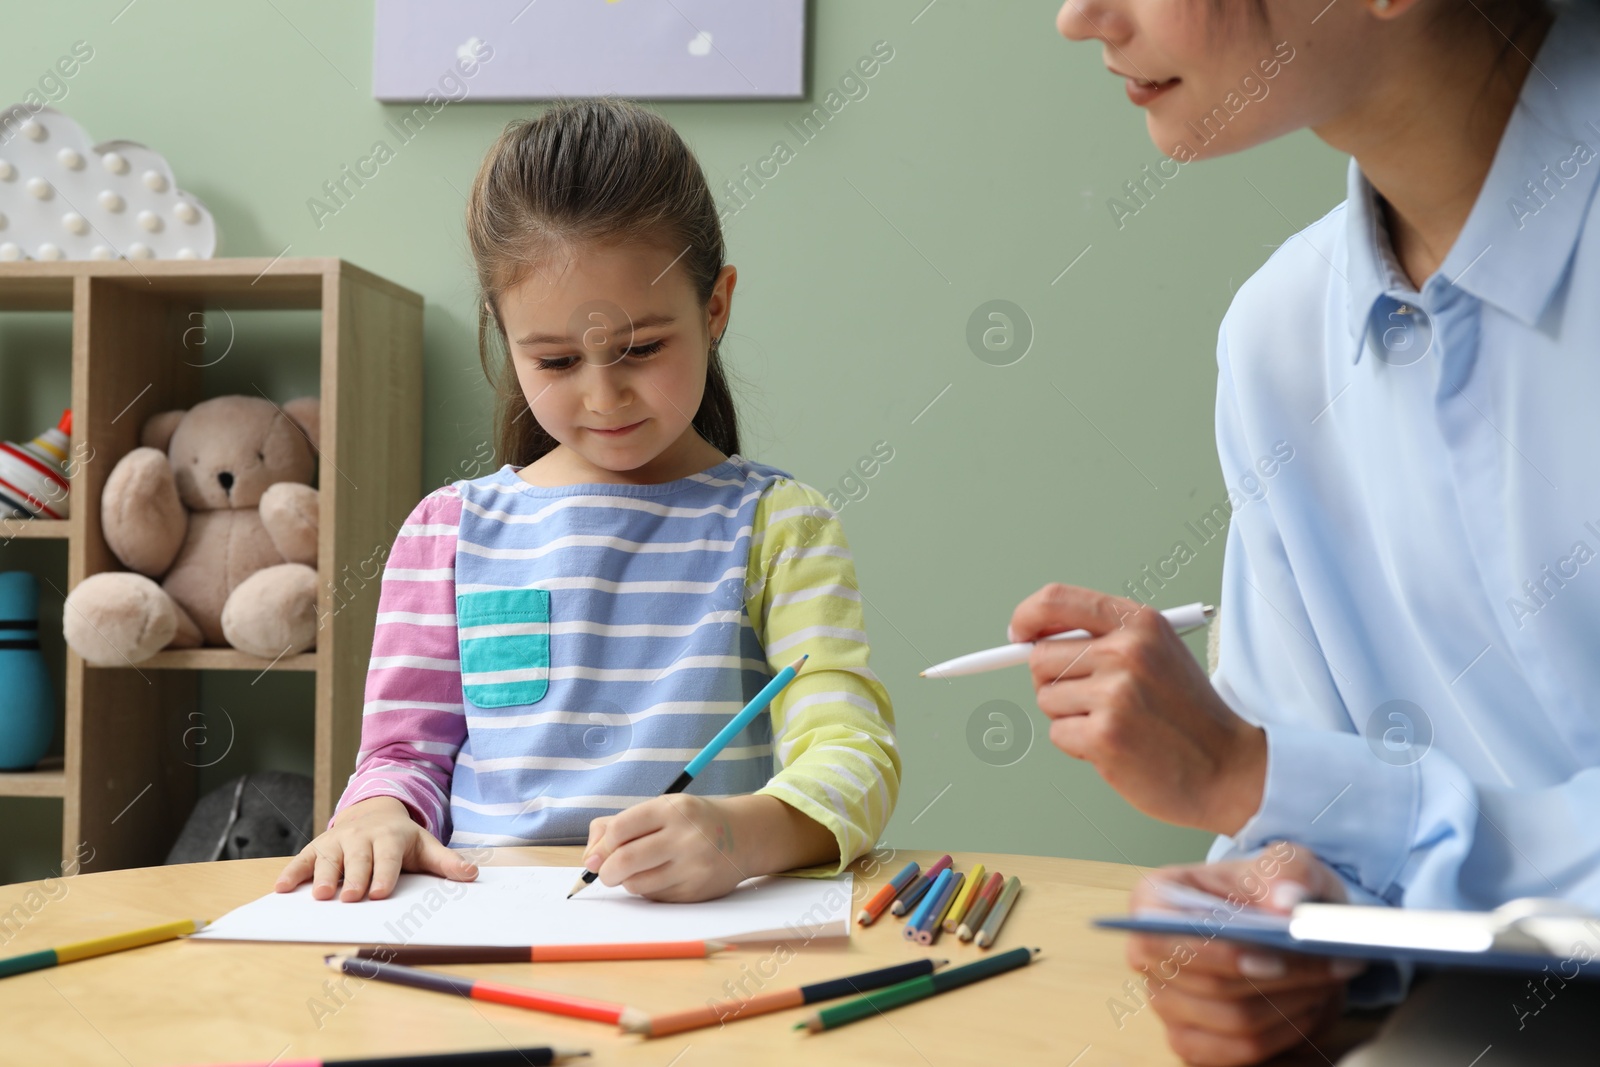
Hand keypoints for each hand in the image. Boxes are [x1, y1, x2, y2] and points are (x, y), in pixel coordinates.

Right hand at [273, 795, 477, 900]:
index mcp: (389, 837)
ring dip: (321, 876)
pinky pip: (302, 859)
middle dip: (353, 878)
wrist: (374, 813)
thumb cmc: (402, 839)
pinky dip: (291, 872)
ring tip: (319, 895)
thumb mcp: (426, 846)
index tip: (380, 893)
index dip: (383, 874)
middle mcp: (360, 837)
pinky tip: (282, 888)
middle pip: (356, 859)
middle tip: (350, 898)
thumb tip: (472, 875)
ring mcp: (336, 841)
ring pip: (328, 858)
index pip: (387, 856)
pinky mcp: (317, 846)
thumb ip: (446, 862)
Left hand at [583, 794, 753, 902]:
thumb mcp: (660, 809)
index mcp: (672, 808)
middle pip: (625, 861)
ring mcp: (694, 865)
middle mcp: (685, 836)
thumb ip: (618, 825)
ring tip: (639, 871)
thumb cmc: (690, 821)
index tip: (598, 855)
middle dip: (607, 872)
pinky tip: (662, 877)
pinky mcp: (697, 891)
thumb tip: (589, 859)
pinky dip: (649, 891)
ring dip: (628, 882)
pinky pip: (656, 897)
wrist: (742, 835)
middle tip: (607, 873)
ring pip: (637, 884)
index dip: (602, 847)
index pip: (620, 830)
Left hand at [1009, 583, 1265, 834]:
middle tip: (1087, 699)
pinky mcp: (1105, 736)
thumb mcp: (1158, 652)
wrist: (1229, 768)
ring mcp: (1115, 694)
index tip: (1018, 637)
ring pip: (1045, 698)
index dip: (1026, 618)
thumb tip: (1030, 639)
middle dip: (1051, 681)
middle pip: (1040, 656)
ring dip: (1068, 716)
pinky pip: (1057, 733)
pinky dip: (1077, 745)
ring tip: (1114, 723)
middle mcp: (1126, 651)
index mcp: (1139, 622)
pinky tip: (1115, 746)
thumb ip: (1103, 637)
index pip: (1056, 600)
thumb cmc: (1187, 713)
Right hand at [1128, 845, 1363, 1065]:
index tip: (1275, 958)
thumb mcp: (1285, 863)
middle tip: (1336, 963)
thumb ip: (1285, 870)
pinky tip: (1311, 1005)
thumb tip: (1285, 902)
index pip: (1162, 936)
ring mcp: (1167, 1004)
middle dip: (1282, 978)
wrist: (1284, 927)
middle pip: (1211, 984)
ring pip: (1234, 1021)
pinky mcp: (1192, 1042)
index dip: (1215, 953)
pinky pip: (1242, 1051)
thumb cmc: (1271, 892)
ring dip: (1292, 1004)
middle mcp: (1148, 957)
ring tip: (1328, 979)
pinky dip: (1287, 1032)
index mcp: (1152, 902)